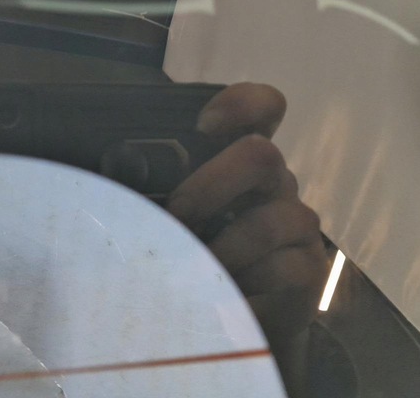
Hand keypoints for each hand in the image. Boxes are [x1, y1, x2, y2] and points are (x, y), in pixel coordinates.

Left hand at [168, 83, 328, 347]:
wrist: (236, 316)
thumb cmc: (198, 250)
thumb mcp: (177, 212)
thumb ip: (157, 191)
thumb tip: (110, 183)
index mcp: (243, 156)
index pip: (264, 108)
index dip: (241, 104)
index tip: (204, 126)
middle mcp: (275, 181)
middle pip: (261, 155)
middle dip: (210, 185)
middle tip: (178, 215)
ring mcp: (296, 221)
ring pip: (269, 219)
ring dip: (222, 246)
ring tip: (191, 266)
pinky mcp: (309, 265)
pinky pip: (282, 267)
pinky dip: (244, 281)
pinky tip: (222, 290)